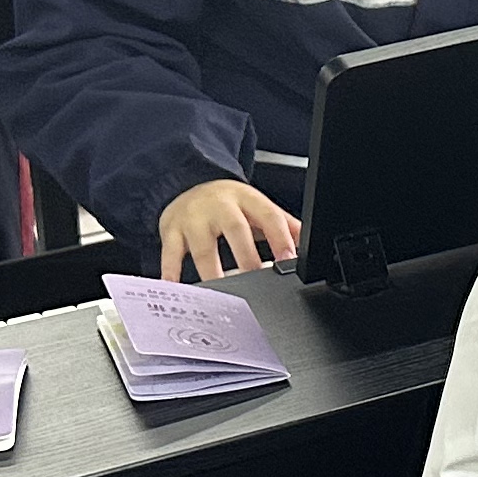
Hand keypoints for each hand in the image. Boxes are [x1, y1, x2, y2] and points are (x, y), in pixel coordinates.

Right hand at [156, 178, 298, 280]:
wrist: (185, 184)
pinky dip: (171, 273)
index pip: (268, 216)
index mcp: (246, 199)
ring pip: (202, 246)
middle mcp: (219, 206)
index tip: (288, 259)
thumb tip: (306, 242)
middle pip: (235, 229)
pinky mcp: (171, 230)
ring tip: (221, 292)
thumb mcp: (256, 205)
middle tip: (256, 277)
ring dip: (212, 271)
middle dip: (247, 256)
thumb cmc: (226, 202)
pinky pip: (170, 254)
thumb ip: (282, 223)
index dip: (280, 238)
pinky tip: (176, 289)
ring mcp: (193, 218)